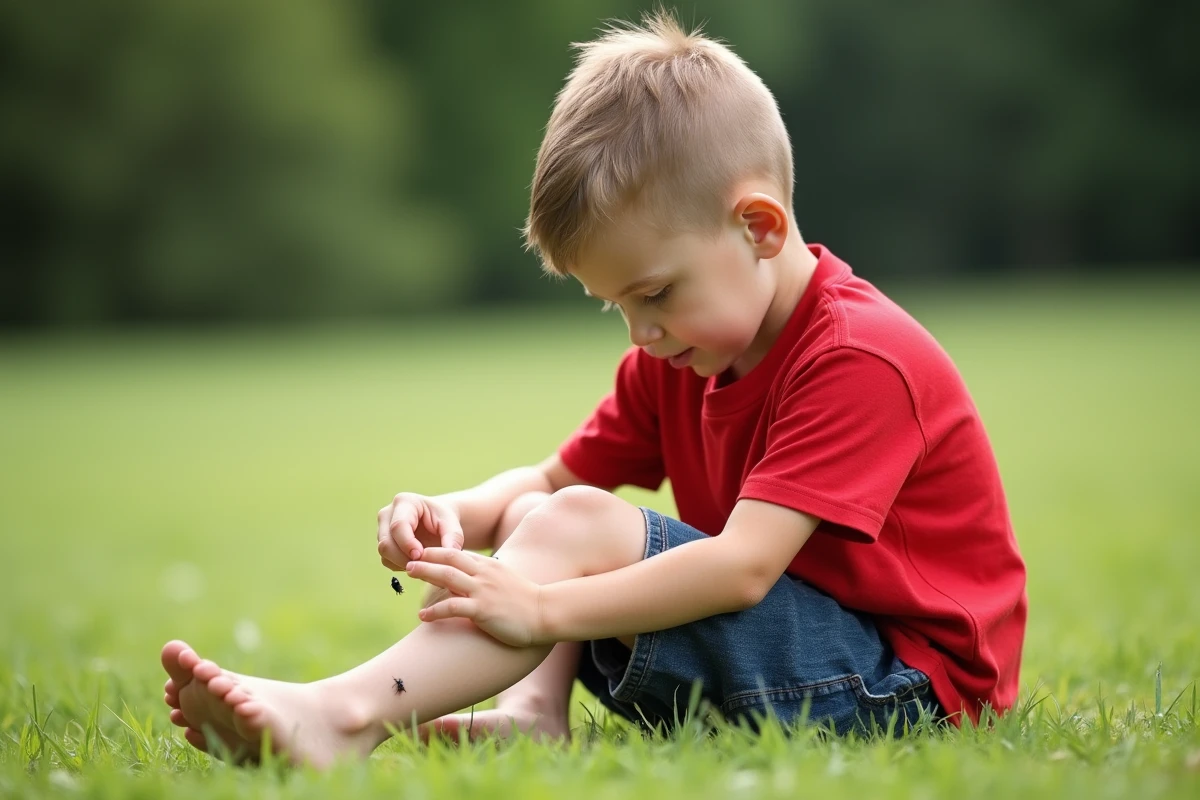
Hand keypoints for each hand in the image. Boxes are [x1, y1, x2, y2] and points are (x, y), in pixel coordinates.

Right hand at [377, 493, 463, 570]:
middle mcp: (387, 514)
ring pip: (384, 553)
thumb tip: (450, 552)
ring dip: (402, 563)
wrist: (437, 522)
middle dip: (403, 557)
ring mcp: (382, 529)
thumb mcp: (452, 524)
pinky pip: (386, 560)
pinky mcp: (382, 543)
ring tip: (422, 562)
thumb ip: (453, 537)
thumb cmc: (444, 519)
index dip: (408, 544)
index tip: (420, 555)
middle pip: (386, 542)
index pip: (398, 526)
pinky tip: (416, 562)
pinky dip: (400, 566)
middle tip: (423, 564)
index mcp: (404, 502)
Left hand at [407, 548, 545, 647]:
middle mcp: (484, 574)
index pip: (458, 554)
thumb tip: (470, 584)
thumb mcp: (505, 582)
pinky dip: (435, 610)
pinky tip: (422, 616)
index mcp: (489, 566)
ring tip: (408, 574)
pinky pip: (453, 608)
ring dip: (426, 574)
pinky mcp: (483, 610)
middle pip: (449, 560)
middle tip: (408, 561)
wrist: (545, 613)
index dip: (438, 552)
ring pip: (448, 578)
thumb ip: (487, 579)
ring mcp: (483, 591)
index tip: (422, 555)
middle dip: (426, 558)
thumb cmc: (526, 602)